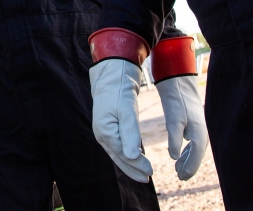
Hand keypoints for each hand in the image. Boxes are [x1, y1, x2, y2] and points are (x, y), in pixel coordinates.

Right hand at [90, 59, 152, 181]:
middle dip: (132, 169)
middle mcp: (101, 134)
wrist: (111, 74)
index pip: (123, 154)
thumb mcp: (127, 110)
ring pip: (117, 153)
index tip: (151, 172)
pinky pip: (117, 145)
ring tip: (142, 172)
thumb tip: (133, 157)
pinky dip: (126, 153)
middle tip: (147, 178)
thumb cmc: (119, 91)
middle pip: (118, 157)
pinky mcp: (107, 126)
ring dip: (129, 163)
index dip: (137, 165)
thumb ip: (130, 134)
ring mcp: (103, 131)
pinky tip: (134, 156)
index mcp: (105, 132)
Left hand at [158, 74, 208, 179]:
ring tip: (178, 171)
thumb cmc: (177, 102)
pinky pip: (193, 143)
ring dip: (188, 161)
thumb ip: (174, 139)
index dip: (190, 168)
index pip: (196, 155)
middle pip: (197, 155)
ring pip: (195, 150)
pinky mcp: (194, 125)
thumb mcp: (173, 120)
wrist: (180, 84)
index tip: (182, 177)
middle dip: (189, 167)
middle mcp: (202, 132)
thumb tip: (173, 158)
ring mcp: (199, 129)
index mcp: (199, 133)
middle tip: (180, 178)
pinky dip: (187, 152)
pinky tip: (179, 157)